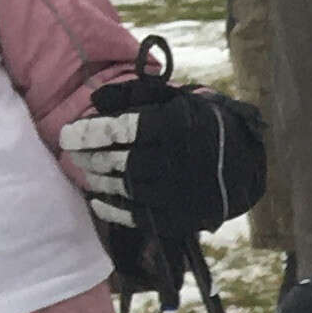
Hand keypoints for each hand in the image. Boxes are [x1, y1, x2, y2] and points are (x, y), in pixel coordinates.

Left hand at [62, 73, 267, 245]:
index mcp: (175, 126)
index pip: (120, 131)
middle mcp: (176, 160)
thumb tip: (95, 99)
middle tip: (74, 153)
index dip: (88, 133)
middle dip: (89, 157)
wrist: (244, 164)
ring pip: (124, 188)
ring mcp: (178, 192)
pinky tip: (98, 200)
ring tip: (86, 172)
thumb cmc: (201, 124)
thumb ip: (134, 95)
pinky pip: (137, 216)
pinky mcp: (180, 217)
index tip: (67, 134)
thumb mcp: (174, 100)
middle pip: (118, 162)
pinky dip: (112, 209)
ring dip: (98, 181)